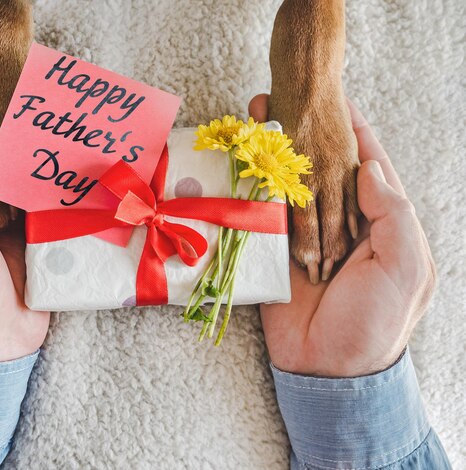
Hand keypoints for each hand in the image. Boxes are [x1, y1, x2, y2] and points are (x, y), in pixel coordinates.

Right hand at [250, 94, 435, 376]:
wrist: (330, 371)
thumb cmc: (377, 321)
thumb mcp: (405, 268)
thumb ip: (392, 214)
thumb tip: (369, 168)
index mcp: (378, 223)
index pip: (368, 166)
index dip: (354, 131)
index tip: (337, 101)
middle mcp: (341, 223)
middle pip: (324, 167)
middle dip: (305, 133)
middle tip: (284, 101)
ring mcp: (305, 236)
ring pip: (290, 184)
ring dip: (274, 151)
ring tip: (257, 120)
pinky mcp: (275, 252)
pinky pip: (263, 213)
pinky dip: (251, 186)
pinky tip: (239, 161)